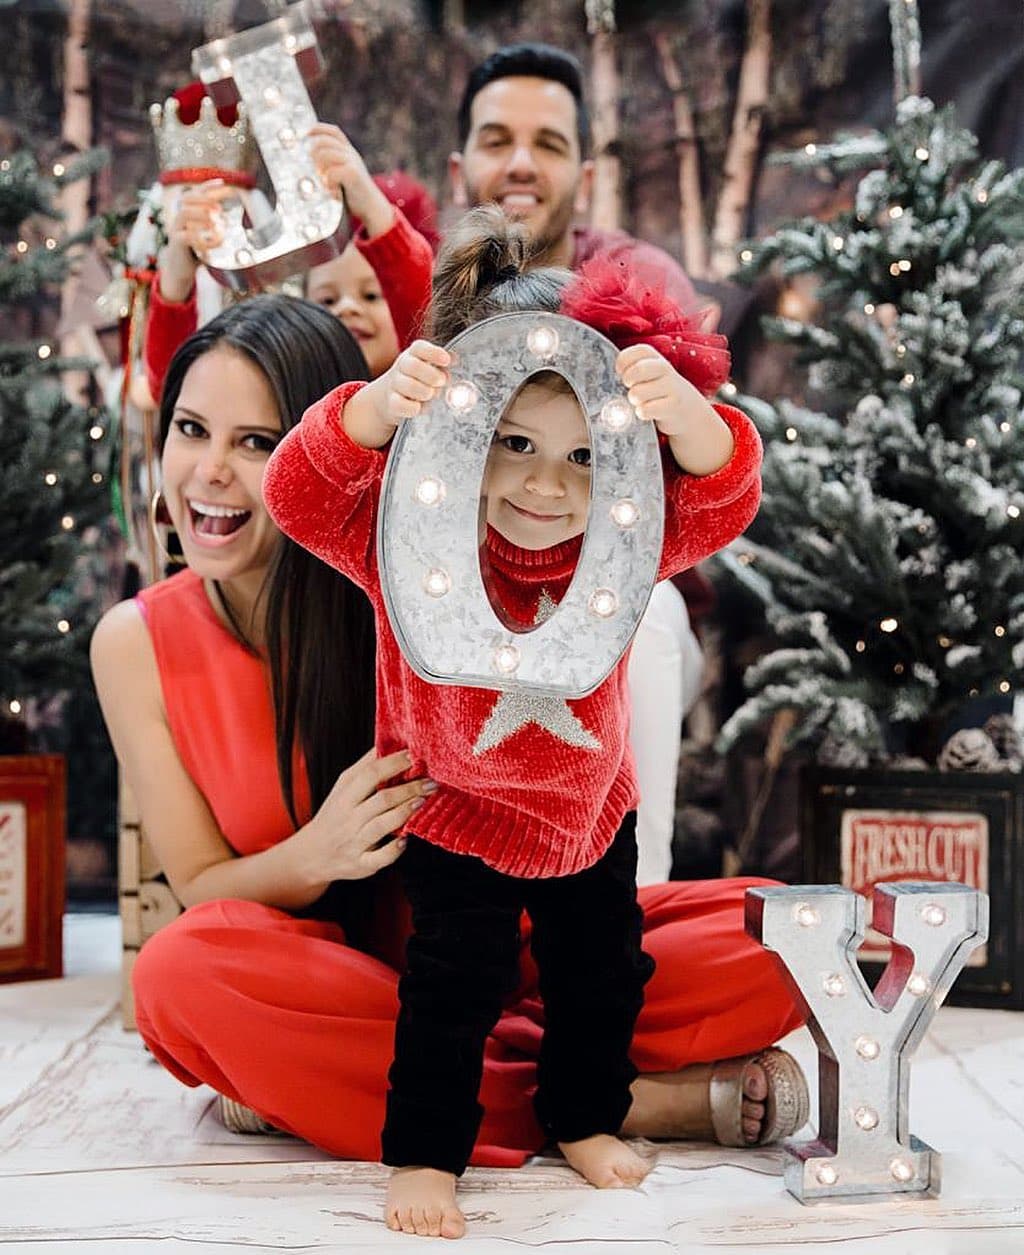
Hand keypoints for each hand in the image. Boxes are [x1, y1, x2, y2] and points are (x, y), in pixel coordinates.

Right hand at [158, 179, 235, 301]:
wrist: (180, 270)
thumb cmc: (195, 250)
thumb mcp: (204, 234)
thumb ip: (213, 225)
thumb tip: (230, 219)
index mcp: (186, 212)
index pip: (195, 193)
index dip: (207, 186)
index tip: (222, 183)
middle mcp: (179, 218)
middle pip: (186, 200)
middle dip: (203, 200)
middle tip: (219, 208)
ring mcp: (176, 229)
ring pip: (183, 215)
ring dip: (201, 215)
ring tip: (216, 222)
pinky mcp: (177, 244)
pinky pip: (187, 237)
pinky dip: (203, 238)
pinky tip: (217, 242)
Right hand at [296, 748, 434, 884]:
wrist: (313, 854)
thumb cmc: (335, 815)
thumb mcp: (342, 788)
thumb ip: (364, 768)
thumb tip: (385, 744)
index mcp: (345, 796)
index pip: (370, 775)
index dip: (394, 763)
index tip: (414, 756)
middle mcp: (349, 819)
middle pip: (381, 799)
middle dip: (408, 789)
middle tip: (431, 782)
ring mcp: (355, 842)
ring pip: (381, 826)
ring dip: (405, 812)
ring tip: (423, 801)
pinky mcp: (361, 864)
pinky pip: (378, 858)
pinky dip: (393, 850)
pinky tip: (405, 840)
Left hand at [308, 122, 393, 236]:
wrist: (372, 207)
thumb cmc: (353, 193)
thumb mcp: (342, 174)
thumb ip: (330, 165)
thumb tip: (308, 161)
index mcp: (348, 151)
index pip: (333, 132)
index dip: (318, 129)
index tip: (305, 135)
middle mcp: (351, 153)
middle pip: (324, 142)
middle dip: (313, 153)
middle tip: (316, 171)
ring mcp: (352, 162)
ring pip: (324, 154)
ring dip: (319, 169)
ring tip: (325, 182)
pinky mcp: (353, 173)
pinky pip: (331, 172)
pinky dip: (327, 182)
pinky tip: (332, 191)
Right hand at [383, 339, 450, 425]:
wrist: (392, 395)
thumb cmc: (419, 380)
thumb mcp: (431, 368)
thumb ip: (443, 365)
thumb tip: (455, 359)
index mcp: (413, 354)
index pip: (419, 348)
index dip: (434, 353)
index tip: (446, 360)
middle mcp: (402, 366)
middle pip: (413, 365)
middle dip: (431, 375)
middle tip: (440, 382)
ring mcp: (395, 384)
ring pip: (408, 385)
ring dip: (424, 392)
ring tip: (430, 395)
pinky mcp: (392, 403)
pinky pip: (401, 405)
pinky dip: (413, 407)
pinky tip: (419, 407)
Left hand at [616, 343, 700, 438]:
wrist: (685, 408)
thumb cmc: (655, 389)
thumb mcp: (646, 374)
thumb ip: (629, 370)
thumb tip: (604, 378)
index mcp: (653, 356)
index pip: (635, 352)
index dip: (623, 363)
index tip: (620, 373)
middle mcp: (664, 368)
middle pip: (637, 370)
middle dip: (628, 381)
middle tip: (629, 387)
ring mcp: (671, 386)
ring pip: (638, 393)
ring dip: (634, 400)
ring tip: (638, 401)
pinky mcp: (674, 405)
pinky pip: (646, 410)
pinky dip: (642, 413)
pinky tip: (646, 412)